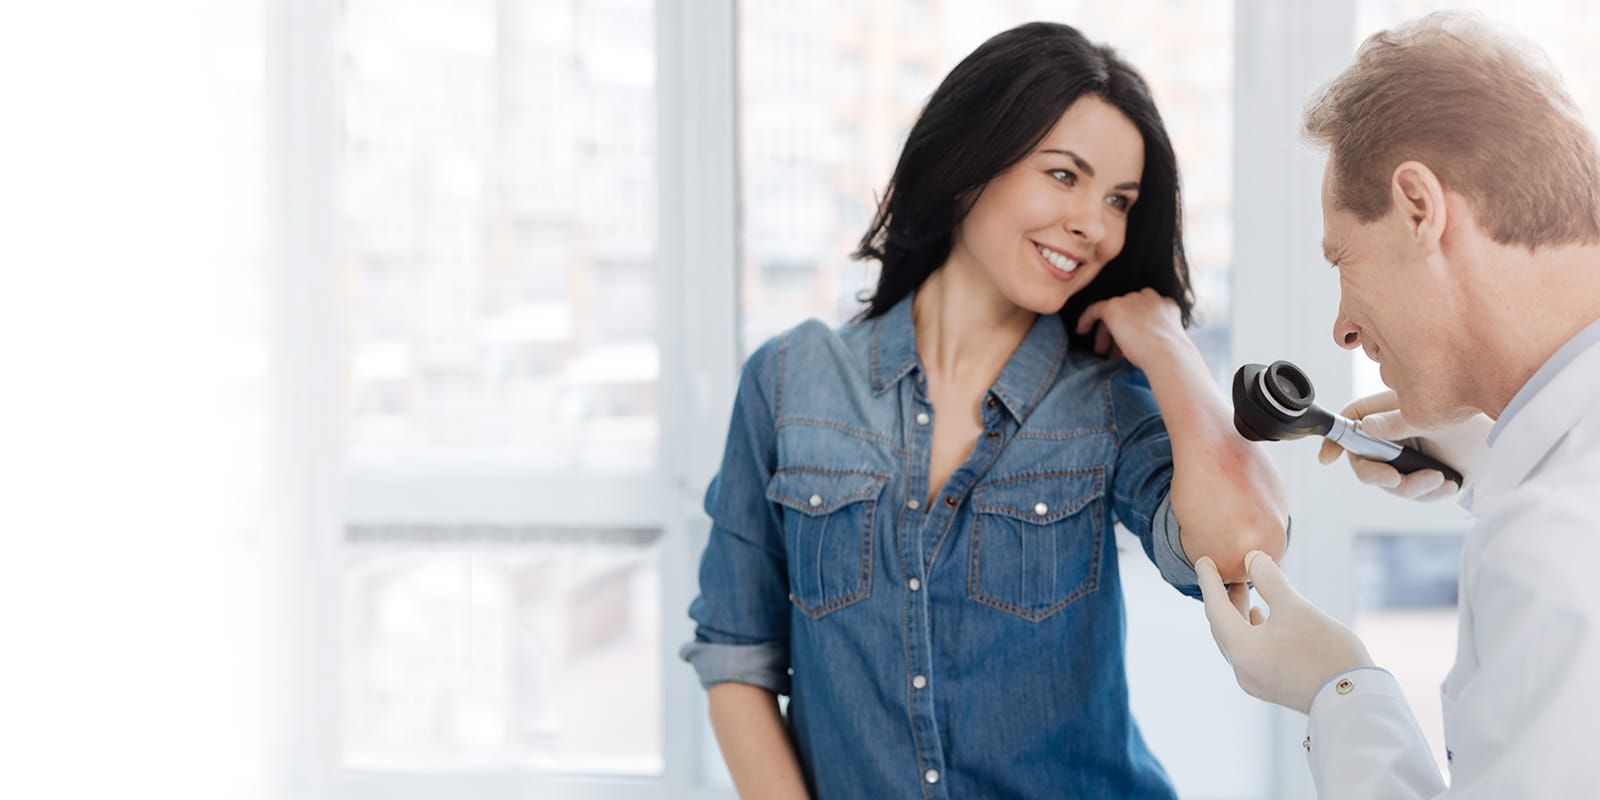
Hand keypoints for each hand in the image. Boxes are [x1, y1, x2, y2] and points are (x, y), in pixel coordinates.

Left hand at [1074, 288, 1185, 367]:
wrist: (1167, 354)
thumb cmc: (1168, 357)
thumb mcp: (1165, 342)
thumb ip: (1154, 335)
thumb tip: (1137, 345)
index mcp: (1167, 306)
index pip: (1146, 313)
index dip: (1135, 329)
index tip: (1129, 346)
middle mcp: (1150, 298)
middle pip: (1129, 311)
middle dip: (1121, 331)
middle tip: (1113, 352)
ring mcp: (1132, 300)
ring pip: (1113, 313)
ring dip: (1107, 333)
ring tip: (1102, 352)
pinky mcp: (1115, 306)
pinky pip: (1095, 309)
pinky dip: (1087, 319)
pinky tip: (1081, 330)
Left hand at [1195, 551, 1373, 713]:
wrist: (1355, 700)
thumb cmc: (1326, 651)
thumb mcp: (1296, 606)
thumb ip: (1269, 578)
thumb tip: (1252, 558)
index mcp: (1241, 650)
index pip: (1215, 608)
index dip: (1209, 581)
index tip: (1203, 560)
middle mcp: (1241, 669)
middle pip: (1222, 626)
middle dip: (1224, 597)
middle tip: (1228, 573)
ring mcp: (1255, 681)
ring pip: (1236, 640)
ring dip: (1238, 614)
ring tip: (1246, 590)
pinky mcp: (1272, 686)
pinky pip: (1249, 652)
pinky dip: (1250, 630)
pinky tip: (1261, 617)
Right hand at [1316, 390, 1490, 500]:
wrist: (1514, 450)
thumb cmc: (1477, 424)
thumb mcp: (1431, 420)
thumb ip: (1395, 423)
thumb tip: (1364, 426)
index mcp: (1393, 411)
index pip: (1354, 420)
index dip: (1336, 438)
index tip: (1328, 458)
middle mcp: (1397, 435)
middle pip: (1365, 459)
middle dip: (1379, 475)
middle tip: (1397, 480)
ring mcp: (1410, 457)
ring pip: (1389, 482)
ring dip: (1413, 487)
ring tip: (1439, 480)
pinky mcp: (1424, 477)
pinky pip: (1412, 494)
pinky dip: (1430, 493)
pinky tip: (1449, 484)